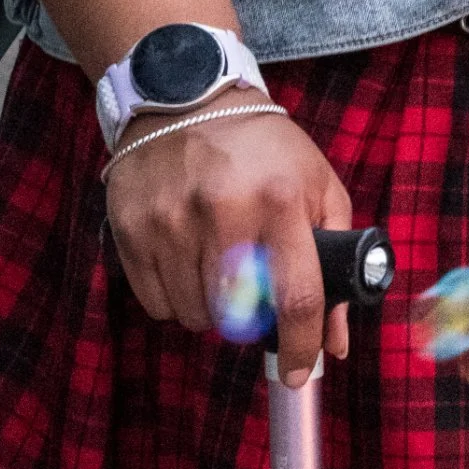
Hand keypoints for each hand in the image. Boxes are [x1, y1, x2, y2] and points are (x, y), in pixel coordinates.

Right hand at [102, 108, 351, 385]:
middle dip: (252, 323)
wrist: (188, 97)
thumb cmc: (267, 150)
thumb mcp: (319, 188)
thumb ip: (337, 262)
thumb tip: (334, 342)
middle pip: (237, 316)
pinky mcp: (130, 229)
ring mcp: (170, 223)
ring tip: (221, 267)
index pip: (295, 297)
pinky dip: (177, 299)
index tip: (301, 371)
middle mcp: (222, 213)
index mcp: (280, 202)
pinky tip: (188, 262)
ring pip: (195, 316)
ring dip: (213, 310)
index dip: (301, 346)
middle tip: (256, 297)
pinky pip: (156, 303)